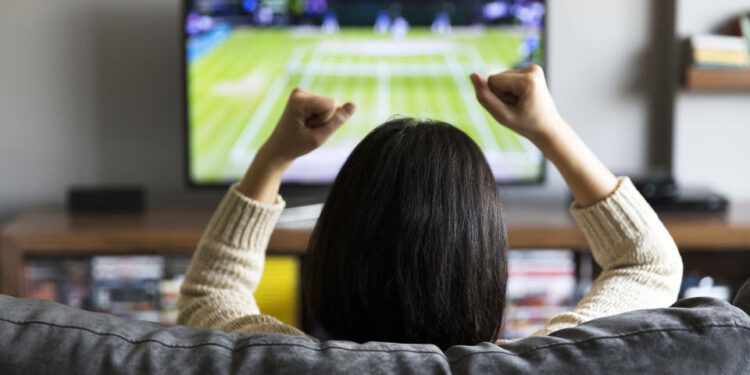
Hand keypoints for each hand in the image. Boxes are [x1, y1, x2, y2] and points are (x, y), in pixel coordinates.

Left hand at [238, 89, 355, 203]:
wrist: (279, 148)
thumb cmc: (296, 145)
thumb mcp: (320, 137)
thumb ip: (338, 121)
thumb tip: (354, 105)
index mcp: (299, 100)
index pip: (332, 105)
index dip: (325, 121)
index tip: (308, 129)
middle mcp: (300, 92)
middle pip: (332, 104)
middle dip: (324, 120)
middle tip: (306, 129)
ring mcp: (302, 92)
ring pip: (331, 106)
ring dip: (322, 120)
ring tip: (306, 127)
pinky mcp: (306, 96)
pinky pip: (327, 106)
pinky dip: (320, 117)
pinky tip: (306, 123)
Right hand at [472, 65, 617, 205]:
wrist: (547, 128)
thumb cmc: (525, 125)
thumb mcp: (501, 115)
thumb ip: (484, 97)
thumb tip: (472, 75)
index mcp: (528, 80)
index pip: (492, 81)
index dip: (497, 98)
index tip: (513, 108)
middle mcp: (532, 69)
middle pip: (497, 78)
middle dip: (502, 95)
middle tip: (518, 108)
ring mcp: (533, 69)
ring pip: (501, 79)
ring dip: (507, 94)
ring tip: (521, 104)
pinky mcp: (532, 70)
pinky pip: (508, 78)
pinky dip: (512, 90)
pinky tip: (523, 99)